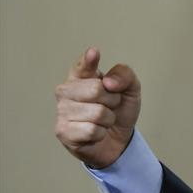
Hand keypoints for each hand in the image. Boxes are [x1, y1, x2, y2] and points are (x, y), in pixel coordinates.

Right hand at [54, 47, 140, 168]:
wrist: (118, 139)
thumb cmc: (119, 111)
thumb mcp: (130, 90)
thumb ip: (125, 76)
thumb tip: (108, 82)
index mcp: (81, 76)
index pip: (83, 66)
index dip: (88, 60)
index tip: (93, 53)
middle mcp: (66, 91)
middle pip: (96, 89)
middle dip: (112, 101)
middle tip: (109, 106)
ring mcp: (62, 111)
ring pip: (96, 113)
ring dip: (107, 119)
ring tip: (102, 120)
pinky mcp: (63, 131)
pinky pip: (92, 130)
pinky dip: (100, 133)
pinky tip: (95, 133)